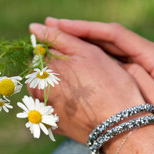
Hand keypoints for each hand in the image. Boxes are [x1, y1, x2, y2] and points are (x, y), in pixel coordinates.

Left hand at [28, 23, 144, 143]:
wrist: (120, 126)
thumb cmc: (108, 84)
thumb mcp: (87, 52)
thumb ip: (58, 37)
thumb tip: (33, 27)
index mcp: (43, 69)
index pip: (39, 52)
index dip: (58, 51)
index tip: (76, 59)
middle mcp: (36, 90)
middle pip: (39, 71)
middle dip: (56, 69)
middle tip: (82, 76)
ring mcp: (42, 109)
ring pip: (44, 88)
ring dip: (56, 85)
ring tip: (82, 91)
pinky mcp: (50, 124)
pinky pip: (50, 106)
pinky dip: (60, 102)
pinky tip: (78, 104)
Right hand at [46, 17, 153, 149]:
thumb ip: (135, 81)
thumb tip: (108, 66)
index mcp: (153, 55)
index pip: (114, 34)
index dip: (86, 29)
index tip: (61, 26)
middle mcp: (145, 54)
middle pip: (107, 37)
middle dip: (79, 30)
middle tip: (50, 26)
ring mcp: (140, 63)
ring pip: (106, 48)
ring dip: (82, 42)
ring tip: (56, 38)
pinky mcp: (137, 74)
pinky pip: (110, 62)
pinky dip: (91, 57)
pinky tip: (74, 58)